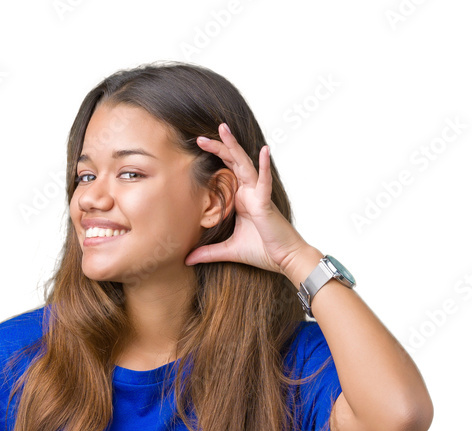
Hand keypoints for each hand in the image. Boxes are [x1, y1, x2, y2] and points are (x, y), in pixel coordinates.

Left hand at [184, 122, 309, 275]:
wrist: (285, 259)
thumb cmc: (262, 250)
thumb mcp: (229, 251)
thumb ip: (208, 252)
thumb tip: (186, 260)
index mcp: (240, 199)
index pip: (225, 173)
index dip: (213, 161)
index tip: (195, 151)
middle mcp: (249, 192)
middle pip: (232, 163)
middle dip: (217, 148)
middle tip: (199, 137)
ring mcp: (258, 195)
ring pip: (245, 165)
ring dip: (234, 147)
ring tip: (223, 129)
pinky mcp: (266, 203)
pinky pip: (265, 182)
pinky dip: (265, 166)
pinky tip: (264, 149)